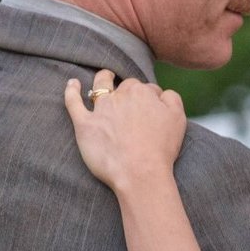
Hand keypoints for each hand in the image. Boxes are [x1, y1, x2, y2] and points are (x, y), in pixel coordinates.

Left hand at [63, 69, 186, 192]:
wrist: (140, 172)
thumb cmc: (160, 148)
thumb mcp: (178, 118)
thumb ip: (171, 98)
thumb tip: (161, 92)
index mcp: (142, 92)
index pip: (147, 88)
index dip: (150, 98)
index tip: (152, 111)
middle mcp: (120, 96)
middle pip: (125, 86)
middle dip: (129, 91)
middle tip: (134, 106)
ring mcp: (101, 109)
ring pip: (100, 86)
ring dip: (103, 79)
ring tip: (104, 77)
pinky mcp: (85, 125)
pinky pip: (73, 102)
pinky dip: (71, 91)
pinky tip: (72, 84)